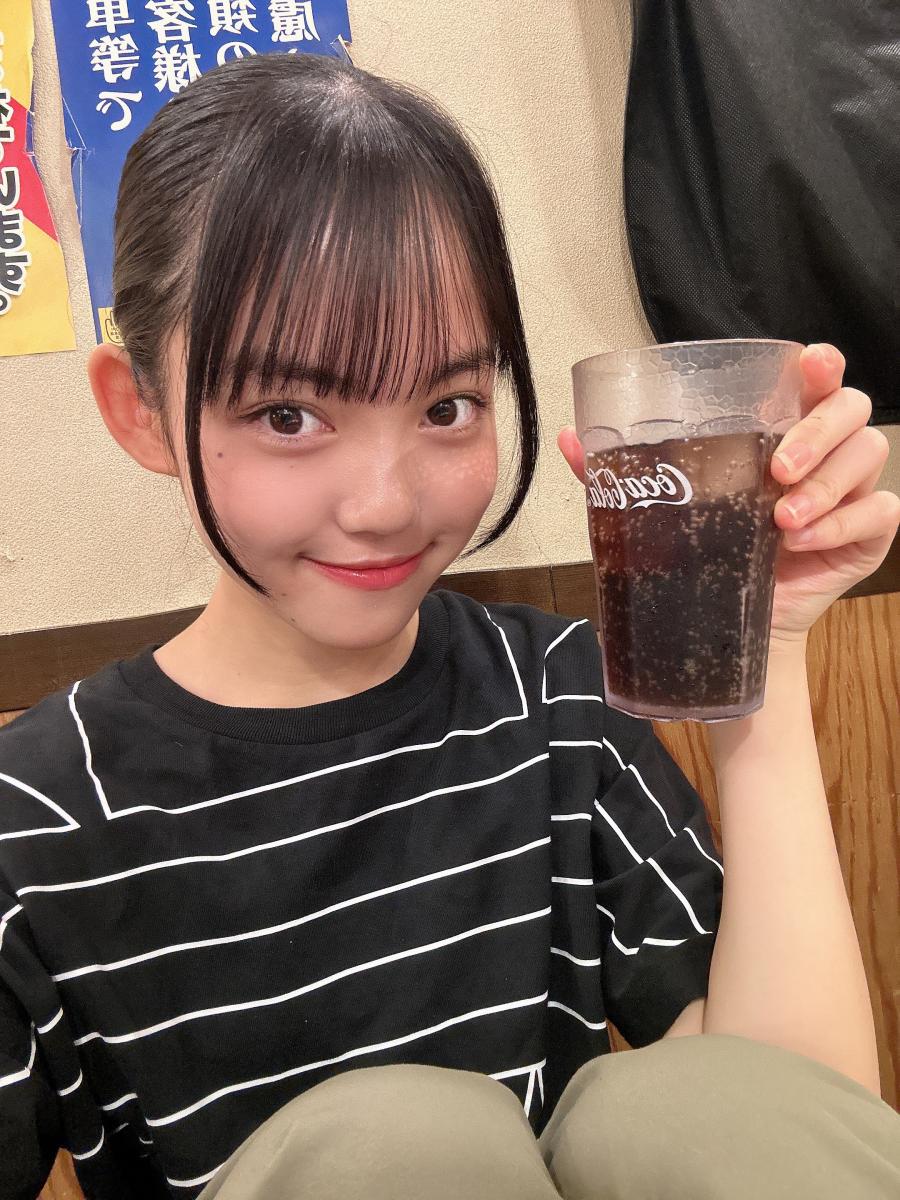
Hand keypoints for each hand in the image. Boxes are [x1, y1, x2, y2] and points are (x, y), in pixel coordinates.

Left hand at [557, 343, 899, 643]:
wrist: (726, 620)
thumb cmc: (703, 548)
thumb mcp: (662, 505)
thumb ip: (623, 471)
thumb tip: (571, 439)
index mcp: (782, 426)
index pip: (815, 378)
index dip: (820, 364)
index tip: (810, 363)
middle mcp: (824, 449)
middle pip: (852, 407)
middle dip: (817, 433)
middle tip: (776, 471)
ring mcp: (851, 488)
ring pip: (869, 454)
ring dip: (825, 485)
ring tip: (782, 520)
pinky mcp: (868, 533)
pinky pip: (878, 512)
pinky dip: (841, 524)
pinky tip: (801, 543)